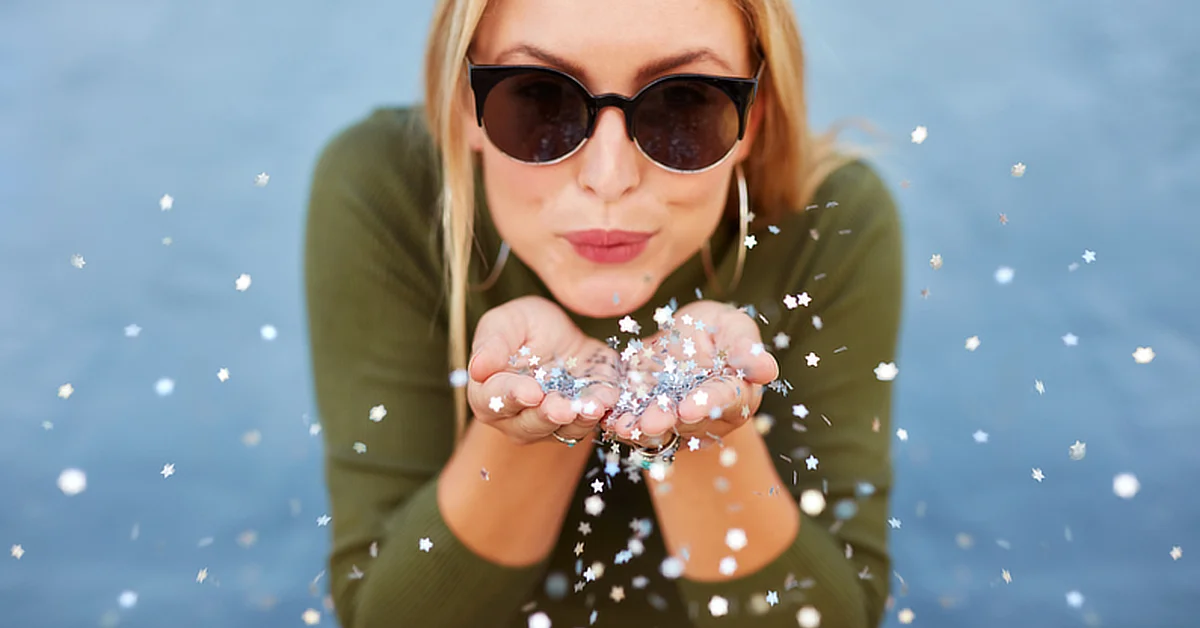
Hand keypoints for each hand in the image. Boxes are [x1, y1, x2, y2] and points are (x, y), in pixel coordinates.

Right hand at [467, 296, 619, 445]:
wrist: (560, 336)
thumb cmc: (523, 327)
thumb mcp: (504, 323)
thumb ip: (491, 343)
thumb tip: (477, 367)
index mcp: (488, 395)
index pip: (495, 401)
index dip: (512, 396)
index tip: (530, 391)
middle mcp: (516, 418)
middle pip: (529, 424)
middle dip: (548, 415)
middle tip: (562, 408)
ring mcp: (550, 425)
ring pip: (563, 430)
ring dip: (578, 420)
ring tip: (592, 406)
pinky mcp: (580, 420)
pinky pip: (591, 422)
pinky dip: (601, 412)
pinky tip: (608, 400)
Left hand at [607, 301, 778, 446]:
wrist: (682, 338)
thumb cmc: (716, 330)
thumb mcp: (732, 326)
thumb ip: (745, 347)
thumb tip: (768, 370)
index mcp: (737, 394)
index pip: (725, 400)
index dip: (707, 404)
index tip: (689, 406)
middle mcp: (709, 417)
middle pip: (688, 423)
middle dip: (667, 422)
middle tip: (650, 421)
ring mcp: (679, 424)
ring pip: (660, 432)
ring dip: (640, 431)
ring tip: (623, 426)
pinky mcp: (650, 422)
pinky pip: (635, 427)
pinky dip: (621, 424)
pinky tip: (607, 419)